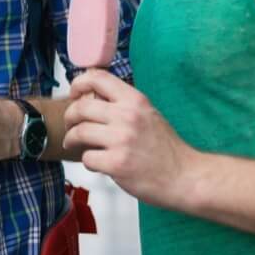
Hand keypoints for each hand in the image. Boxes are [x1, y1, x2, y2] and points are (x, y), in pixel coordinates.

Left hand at [63, 69, 199, 208]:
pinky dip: (88, 161)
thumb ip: (123, 104)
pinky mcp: (117, 164)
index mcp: (135, 100)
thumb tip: (93, 96)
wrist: (185, 177)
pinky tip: (97, 163)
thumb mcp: (148, 114)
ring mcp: (121, 140)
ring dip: (72, 139)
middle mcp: (127, 116)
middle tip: (70, 125)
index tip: (74, 93)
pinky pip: (87, 158)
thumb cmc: (166, 149)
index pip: (97, 77)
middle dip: (70, 116)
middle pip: (81, 106)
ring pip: (79, 132)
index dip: (78, 83)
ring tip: (74, 144)